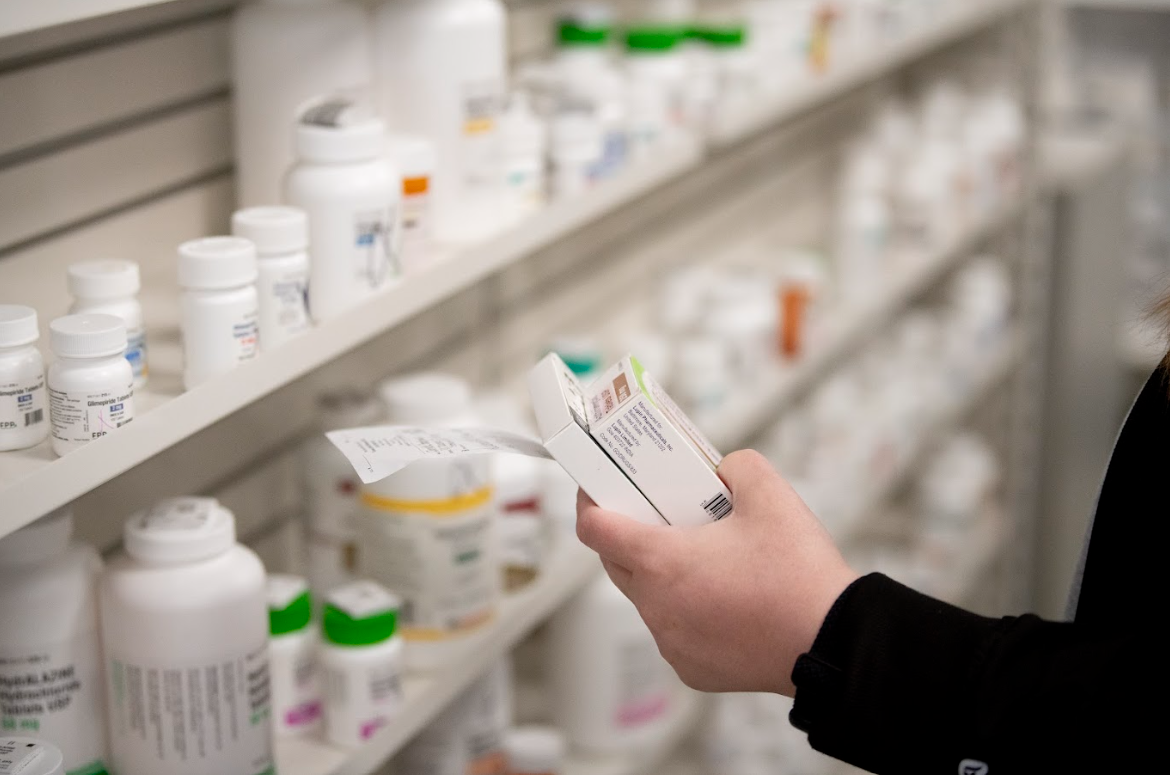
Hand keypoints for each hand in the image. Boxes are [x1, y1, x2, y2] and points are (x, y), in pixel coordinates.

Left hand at [576, 449, 858, 695]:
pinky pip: (675, 631)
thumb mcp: (770, 494)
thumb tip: (722, 471)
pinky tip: (724, 598)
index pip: (594, 528)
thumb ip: (736, 467)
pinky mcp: (692, 670)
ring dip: (662, 575)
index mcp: (661, 561)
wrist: (834, 644)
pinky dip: (688, 611)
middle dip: (629, 534)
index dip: (590, 502)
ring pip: (648, 598)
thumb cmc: (799, 574)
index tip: (598, 488)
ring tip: (704, 556)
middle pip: (616, 562)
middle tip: (658, 512)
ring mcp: (672, 643)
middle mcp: (655, 606)